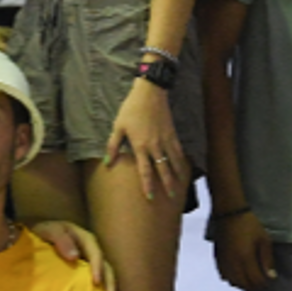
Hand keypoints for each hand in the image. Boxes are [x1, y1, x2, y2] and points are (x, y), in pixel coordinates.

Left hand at [29, 220, 116, 290]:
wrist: (36, 236)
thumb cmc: (44, 232)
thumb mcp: (50, 231)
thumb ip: (61, 240)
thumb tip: (75, 256)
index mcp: (84, 238)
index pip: (95, 252)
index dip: (98, 266)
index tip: (97, 281)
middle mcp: (90, 250)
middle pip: (105, 265)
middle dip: (109, 282)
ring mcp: (88, 261)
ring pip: (103, 274)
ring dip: (107, 289)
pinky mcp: (84, 271)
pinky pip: (94, 281)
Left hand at [105, 79, 185, 203]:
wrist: (150, 93)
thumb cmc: (131, 109)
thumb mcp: (118, 126)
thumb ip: (113, 146)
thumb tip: (107, 162)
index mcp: (140, 146)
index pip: (144, 170)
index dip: (147, 184)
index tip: (149, 197)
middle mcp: (155, 146)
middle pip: (162, 169)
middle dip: (166, 184)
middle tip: (171, 197)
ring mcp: (165, 140)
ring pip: (173, 161)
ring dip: (177, 174)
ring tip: (180, 185)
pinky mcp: (172, 133)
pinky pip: (178, 150)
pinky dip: (181, 159)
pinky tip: (183, 166)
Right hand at [212, 210, 276, 290]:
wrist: (229, 214)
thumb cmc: (249, 225)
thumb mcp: (264, 239)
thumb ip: (267, 259)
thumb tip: (271, 276)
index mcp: (246, 258)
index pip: (255, 280)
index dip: (264, 284)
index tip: (270, 281)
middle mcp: (233, 263)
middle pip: (244, 284)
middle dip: (254, 286)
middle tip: (262, 283)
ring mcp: (224, 262)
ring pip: (233, 282)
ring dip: (243, 284)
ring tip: (251, 280)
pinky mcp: (218, 259)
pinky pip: (224, 276)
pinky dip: (232, 279)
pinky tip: (238, 274)